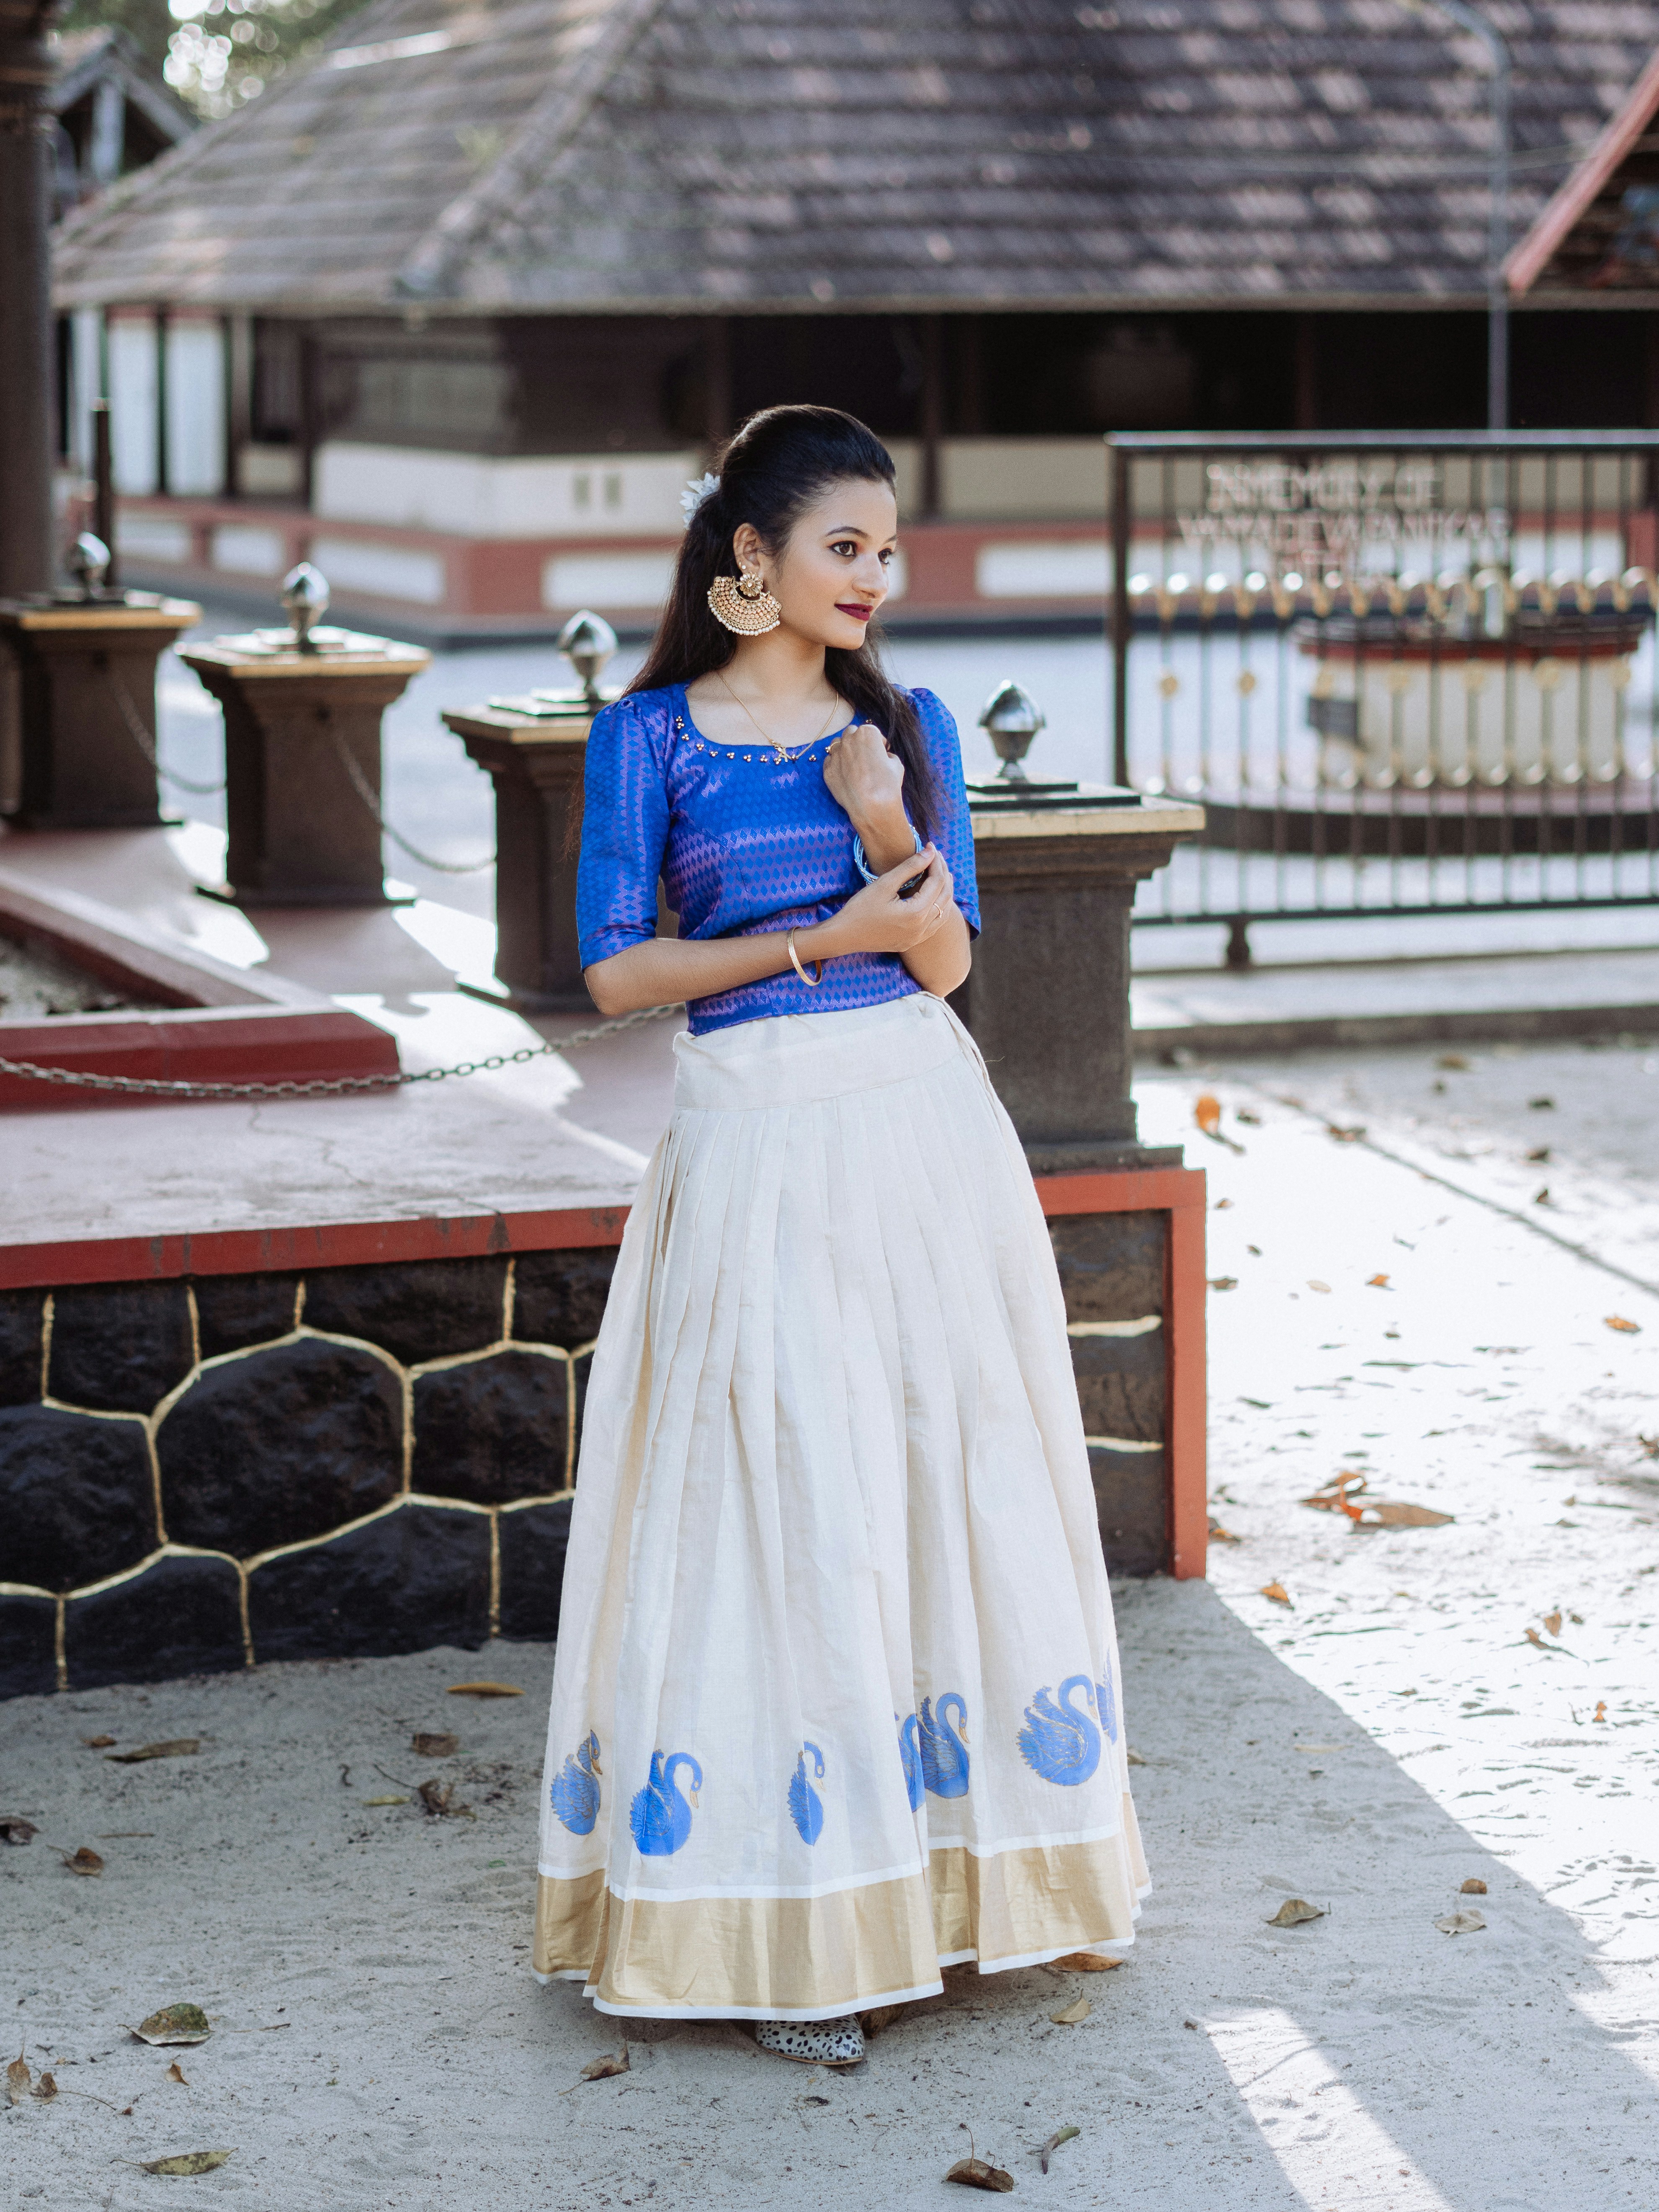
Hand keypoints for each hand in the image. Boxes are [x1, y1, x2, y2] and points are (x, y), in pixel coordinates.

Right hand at [806, 845, 955, 959]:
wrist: (844, 936)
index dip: (936, 862)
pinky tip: (934, 898)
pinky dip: (939, 908)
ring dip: (945, 891)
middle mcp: (922, 928)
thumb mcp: (884, 884)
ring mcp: (918, 938)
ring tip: (941, 874)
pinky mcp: (912, 942)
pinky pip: (935, 924)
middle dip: (943, 873)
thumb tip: (930, 851)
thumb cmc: (860, 908)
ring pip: (944, 912)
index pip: (937, 881)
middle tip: (937, 857)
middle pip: (945, 896)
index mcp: (916, 913)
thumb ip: (910, 867)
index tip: (931, 847)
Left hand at [823, 723, 912, 869]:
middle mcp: (848, 740)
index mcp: (867, 733)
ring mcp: (835, 755)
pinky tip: (846, 776)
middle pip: (852, 733)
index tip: (881, 751)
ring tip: (854, 765)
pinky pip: (830, 761)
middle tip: (866, 756)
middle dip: (858, 741)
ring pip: (837, 744)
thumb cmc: (887, 784)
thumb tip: (883, 757)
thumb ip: (887, 754)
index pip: (871, 731)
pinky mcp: (827, 770)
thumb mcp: (896, 764)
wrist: (872, 807)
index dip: (878, 742)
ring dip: (845, 750)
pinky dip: (837, 765)